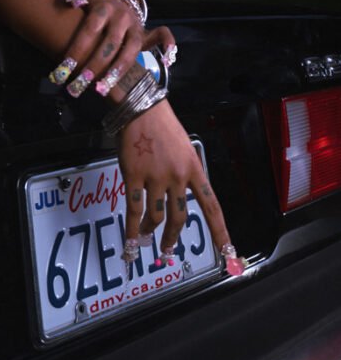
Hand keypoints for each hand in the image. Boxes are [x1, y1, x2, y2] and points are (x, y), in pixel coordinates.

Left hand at [49, 0, 174, 98]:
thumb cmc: (97, 5)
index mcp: (104, 9)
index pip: (90, 31)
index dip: (77, 49)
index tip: (64, 68)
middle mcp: (122, 18)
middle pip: (109, 45)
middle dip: (94, 66)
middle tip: (81, 84)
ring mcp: (136, 27)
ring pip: (130, 50)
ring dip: (117, 71)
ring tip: (102, 90)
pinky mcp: (147, 34)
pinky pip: (163, 36)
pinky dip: (168, 45)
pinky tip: (167, 63)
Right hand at [118, 99, 234, 264]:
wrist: (142, 107)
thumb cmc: (162, 124)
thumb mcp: (184, 148)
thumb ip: (184, 172)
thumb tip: (178, 194)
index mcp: (193, 169)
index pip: (212, 206)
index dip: (220, 232)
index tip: (227, 252)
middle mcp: (178, 176)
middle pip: (179, 217)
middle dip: (173, 237)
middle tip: (168, 250)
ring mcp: (155, 177)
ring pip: (157, 216)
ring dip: (151, 232)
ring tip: (146, 240)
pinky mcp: (134, 175)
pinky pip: (133, 209)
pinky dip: (132, 229)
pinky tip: (131, 242)